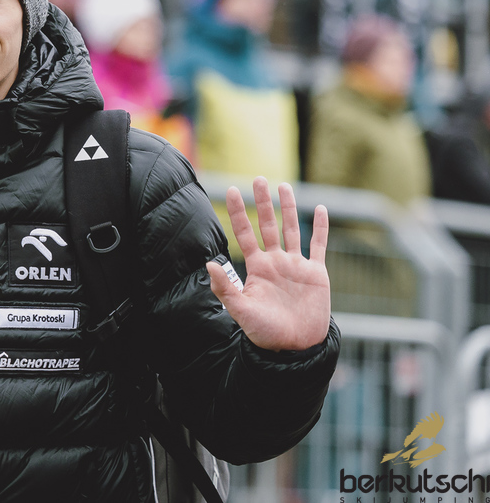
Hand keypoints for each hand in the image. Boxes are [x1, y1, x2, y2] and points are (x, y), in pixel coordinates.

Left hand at [206, 177, 330, 351]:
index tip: (232, 190)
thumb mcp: (241, 310)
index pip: (244, 232)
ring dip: (289, 208)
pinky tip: (319, 209)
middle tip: (258, 178)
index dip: (239, 212)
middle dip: (263, 202)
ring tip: (283, 186)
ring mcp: (296, 266)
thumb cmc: (265, 332)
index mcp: (257, 267)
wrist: (295, 348)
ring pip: (292, 229)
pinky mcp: (316, 274)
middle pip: (268, 225)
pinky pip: (319, 246)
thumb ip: (225, 287)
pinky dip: (320, 227)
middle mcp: (275, 262)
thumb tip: (207, 263)